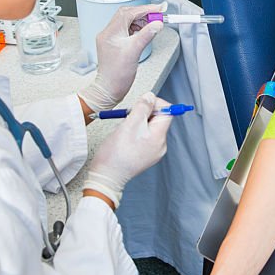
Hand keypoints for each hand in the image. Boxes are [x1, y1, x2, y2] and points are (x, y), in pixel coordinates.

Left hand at [78, 3, 165, 112]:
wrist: (109, 89)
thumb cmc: (117, 75)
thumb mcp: (134, 52)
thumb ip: (147, 35)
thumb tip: (157, 24)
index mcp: (110, 32)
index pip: (129, 13)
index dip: (145, 9)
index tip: (159, 9)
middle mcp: (108, 33)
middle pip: (127, 14)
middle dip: (144, 14)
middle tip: (158, 16)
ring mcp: (111, 38)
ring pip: (127, 21)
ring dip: (141, 21)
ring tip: (152, 25)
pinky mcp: (115, 43)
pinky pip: (126, 29)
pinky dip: (137, 28)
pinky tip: (144, 32)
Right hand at [83, 93, 172, 207]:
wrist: (107, 177)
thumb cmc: (115, 154)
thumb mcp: (128, 124)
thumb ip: (142, 108)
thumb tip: (150, 97)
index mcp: (159, 137)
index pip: (167, 111)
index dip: (155, 103)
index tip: (141, 104)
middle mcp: (160, 145)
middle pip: (158, 119)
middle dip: (144, 114)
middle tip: (129, 118)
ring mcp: (153, 152)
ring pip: (150, 128)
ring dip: (138, 123)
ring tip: (125, 130)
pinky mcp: (145, 155)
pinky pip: (145, 137)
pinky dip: (136, 133)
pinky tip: (125, 138)